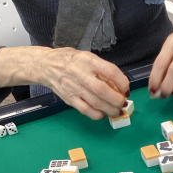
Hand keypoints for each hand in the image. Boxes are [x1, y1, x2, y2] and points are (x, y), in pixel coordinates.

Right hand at [0, 46, 129, 119]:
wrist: (46, 65)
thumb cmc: (71, 61)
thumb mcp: (88, 58)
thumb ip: (103, 70)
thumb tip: (118, 87)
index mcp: (88, 61)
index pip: (110, 71)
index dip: (122, 82)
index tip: (126, 89)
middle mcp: (81, 74)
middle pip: (103, 90)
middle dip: (117, 99)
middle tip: (123, 103)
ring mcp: (74, 87)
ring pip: (95, 102)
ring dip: (110, 109)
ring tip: (117, 111)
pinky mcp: (69, 98)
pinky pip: (85, 110)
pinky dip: (97, 114)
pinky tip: (103, 114)